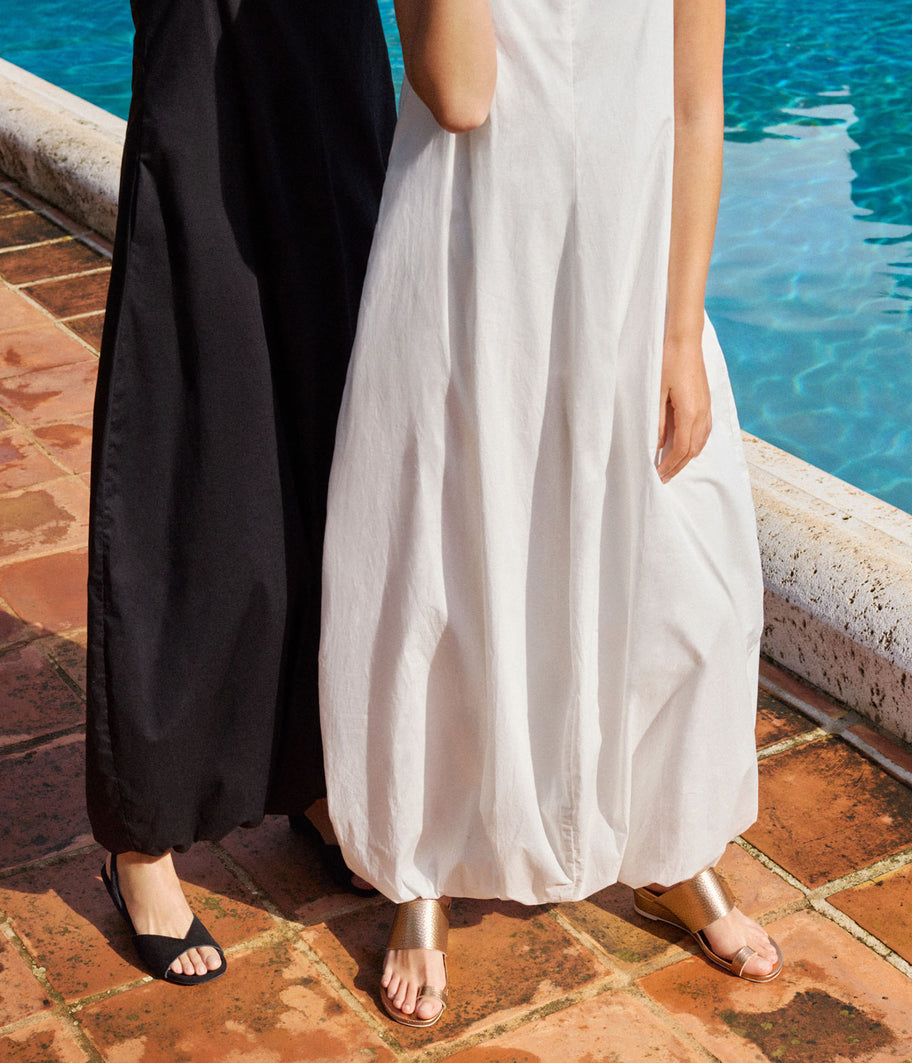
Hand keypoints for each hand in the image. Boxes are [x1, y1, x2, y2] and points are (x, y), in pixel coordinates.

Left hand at [655, 336, 711, 483]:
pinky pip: (704, 431)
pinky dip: (695, 444)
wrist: (684, 339)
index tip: (657, 475)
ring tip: (672, 467)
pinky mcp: (706, 401)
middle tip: (663, 478)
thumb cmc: (667, 362)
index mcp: (691, 413)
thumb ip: (658, 421)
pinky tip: (685, 446)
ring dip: (687, 457)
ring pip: (701, 442)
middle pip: (693, 450)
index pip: (682, 449)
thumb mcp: (656, 393)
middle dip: (678, 467)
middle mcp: (703, 413)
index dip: (670, 465)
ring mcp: (707, 407)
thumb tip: (657, 445)